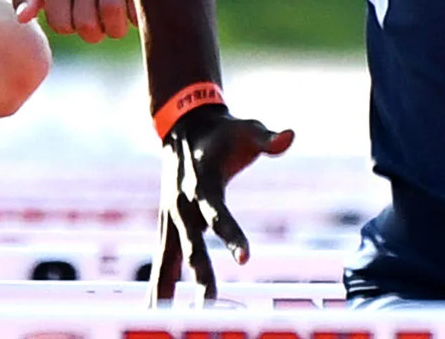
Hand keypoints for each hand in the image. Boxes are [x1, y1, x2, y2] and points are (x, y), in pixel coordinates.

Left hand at [10, 0, 134, 41]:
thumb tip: (23, 18)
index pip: (62, 24)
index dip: (68, 28)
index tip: (71, 17)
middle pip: (88, 22)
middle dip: (92, 34)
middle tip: (95, 26)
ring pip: (113, 11)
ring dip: (114, 28)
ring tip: (111, 23)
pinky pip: (136, 0)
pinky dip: (134, 15)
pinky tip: (128, 12)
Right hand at [149, 104, 293, 304]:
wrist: (183, 126)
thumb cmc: (222, 132)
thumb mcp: (247, 128)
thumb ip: (267, 138)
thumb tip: (289, 135)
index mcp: (203, 184)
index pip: (218, 214)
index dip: (231, 235)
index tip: (245, 258)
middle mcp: (183, 205)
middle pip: (191, 244)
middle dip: (199, 273)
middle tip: (207, 302)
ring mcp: (171, 218)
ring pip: (167, 259)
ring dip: (166, 288)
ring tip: (161, 318)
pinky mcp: (167, 226)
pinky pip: (162, 261)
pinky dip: (158, 285)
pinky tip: (155, 312)